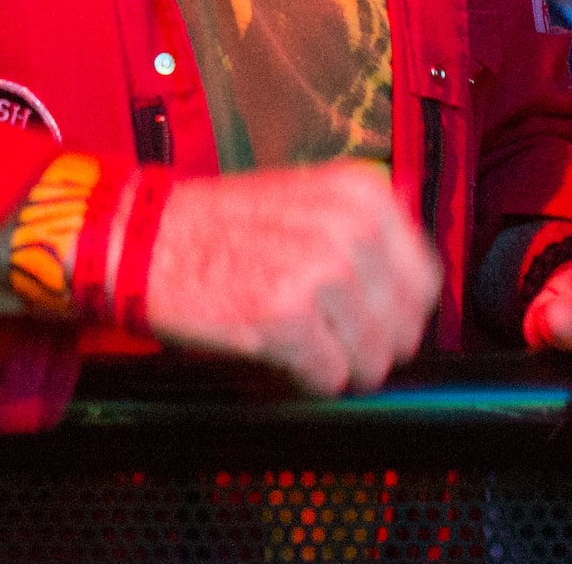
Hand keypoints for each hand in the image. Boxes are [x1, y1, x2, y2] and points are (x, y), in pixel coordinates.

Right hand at [143, 162, 443, 395]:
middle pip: (403, 327)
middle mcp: (352, 227)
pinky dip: (307, 378)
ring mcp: (322, 271)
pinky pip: (329, 377)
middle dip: (372, 347)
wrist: (146, 239)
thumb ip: (365, 231)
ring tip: (302, 345)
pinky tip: (280, 352)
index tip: (373, 322)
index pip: (425, 281)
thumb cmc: (222, 226)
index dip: (399, 313)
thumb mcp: (308, 199)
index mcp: (363, 193)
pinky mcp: (287, 317)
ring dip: (339, 365)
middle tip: (333, 342)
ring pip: (370, 359)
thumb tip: (412, 295)